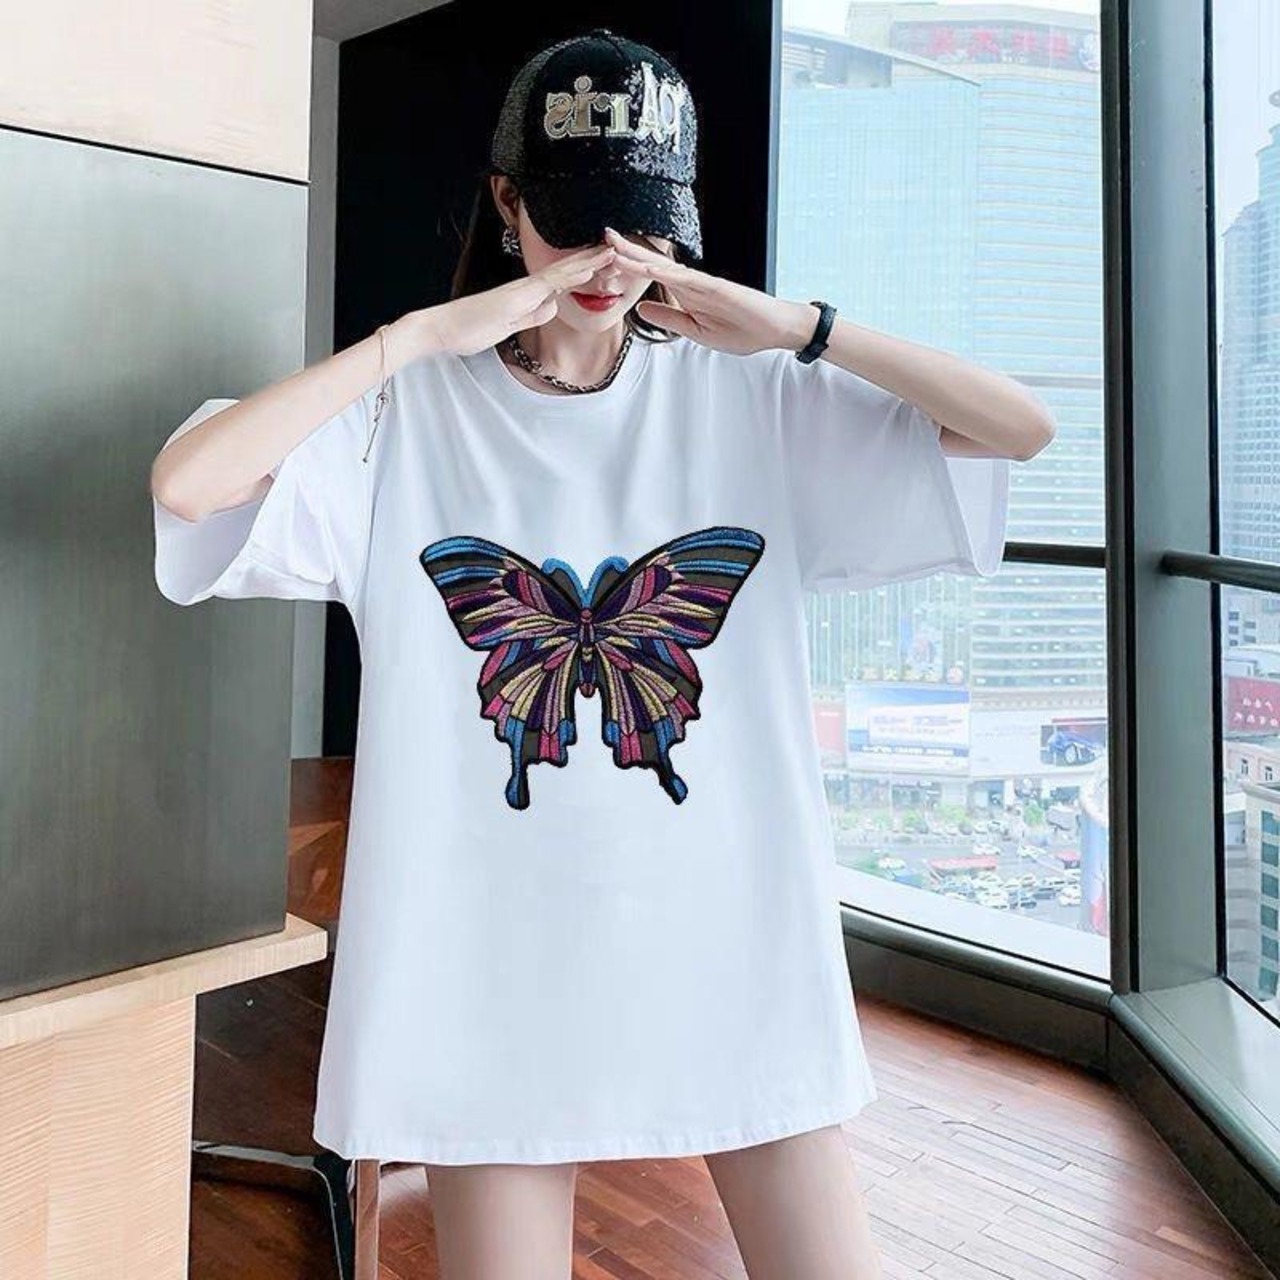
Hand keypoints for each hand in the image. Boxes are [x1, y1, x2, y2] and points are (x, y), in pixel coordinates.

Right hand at [408, 244, 619, 356]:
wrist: (442, 329)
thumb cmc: (469, 329)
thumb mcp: (510, 325)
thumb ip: (531, 315)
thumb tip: (552, 307)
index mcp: (527, 295)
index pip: (562, 279)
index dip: (586, 268)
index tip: (607, 261)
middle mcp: (527, 287)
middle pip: (567, 269)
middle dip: (594, 258)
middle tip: (619, 245)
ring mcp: (522, 290)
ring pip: (562, 271)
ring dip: (589, 261)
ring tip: (614, 249)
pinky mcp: (516, 297)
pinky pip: (548, 284)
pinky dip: (570, 275)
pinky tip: (587, 269)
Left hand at [603, 226, 817, 355]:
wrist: (775, 330)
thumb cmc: (742, 330)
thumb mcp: (696, 332)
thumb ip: (669, 319)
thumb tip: (639, 309)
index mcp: (686, 294)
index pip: (651, 277)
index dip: (629, 267)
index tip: (606, 258)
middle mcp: (692, 283)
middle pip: (653, 264)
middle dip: (628, 251)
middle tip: (603, 236)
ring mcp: (704, 283)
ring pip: (664, 268)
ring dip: (640, 256)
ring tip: (616, 245)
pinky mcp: (717, 288)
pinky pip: (686, 280)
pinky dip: (666, 273)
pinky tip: (647, 267)